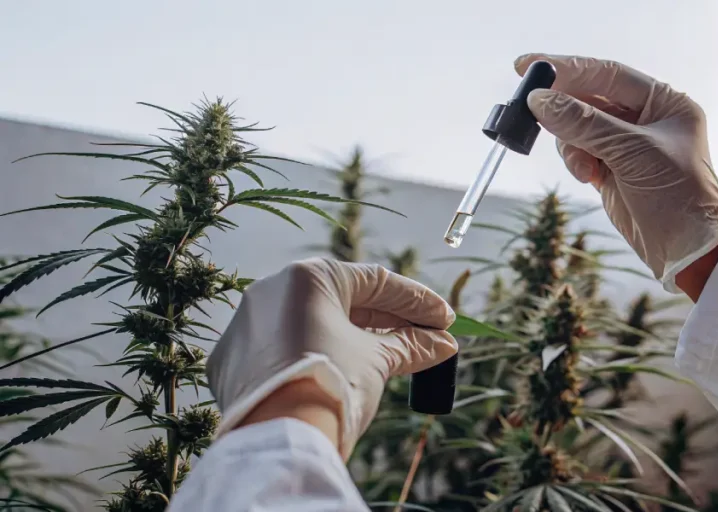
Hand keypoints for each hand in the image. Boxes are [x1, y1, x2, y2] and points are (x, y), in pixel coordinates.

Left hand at [206, 259, 457, 458]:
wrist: (280, 440)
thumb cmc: (333, 385)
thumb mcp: (378, 361)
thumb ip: (409, 346)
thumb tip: (442, 344)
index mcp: (309, 277)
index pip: (375, 282)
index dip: (416, 302)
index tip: (444, 320)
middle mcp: (271, 290)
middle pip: (344, 301)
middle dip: (389, 321)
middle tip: (426, 338)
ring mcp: (247, 325)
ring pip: (312, 324)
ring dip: (354, 337)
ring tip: (394, 356)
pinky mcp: (232, 360)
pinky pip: (283, 350)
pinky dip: (315, 356)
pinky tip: (342, 371)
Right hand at [515, 53, 717, 292]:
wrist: (690, 252)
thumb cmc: (679, 197)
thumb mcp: (632, 153)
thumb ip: (585, 124)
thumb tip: (541, 101)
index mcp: (664, 102)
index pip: (607, 73)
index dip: (567, 68)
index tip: (529, 65)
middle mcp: (646, 119)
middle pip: (589, 99)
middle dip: (562, 107)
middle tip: (529, 110)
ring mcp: (627, 146)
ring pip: (578, 127)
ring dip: (571, 143)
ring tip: (583, 166)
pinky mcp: (612, 171)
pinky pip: (579, 153)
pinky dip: (576, 161)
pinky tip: (587, 176)